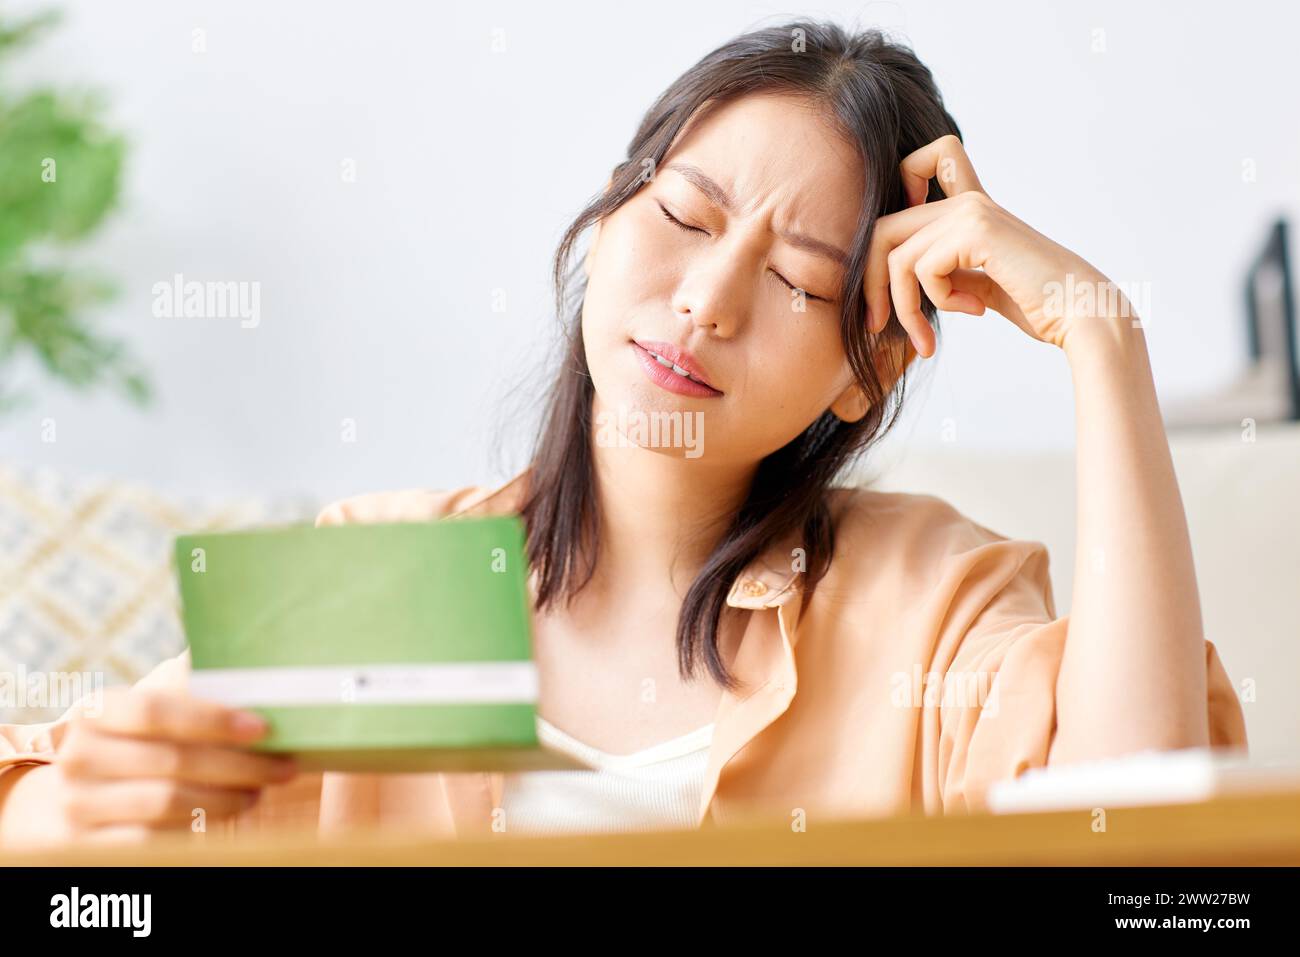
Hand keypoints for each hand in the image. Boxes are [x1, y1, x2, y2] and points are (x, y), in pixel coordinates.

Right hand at [15, 687, 296, 845]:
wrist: (85, 788)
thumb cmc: (141, 736)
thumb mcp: (155, 702)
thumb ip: (192, 680)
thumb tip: (252, 653)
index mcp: (96, 709)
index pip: (153, 710)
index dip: (210, 719)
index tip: (262, 728)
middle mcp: (78, 755)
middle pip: (172, 761)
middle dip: (238, 765)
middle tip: (283, 767)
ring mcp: (78, 803)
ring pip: (167, 803)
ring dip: (226, 798)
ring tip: (260, 790)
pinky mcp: (88, 844)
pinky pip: (155, 838)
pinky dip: (199, 827)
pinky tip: (229, 814)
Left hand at [864, 134, 1122, 356]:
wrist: (1080, 313)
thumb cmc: (1036, 304)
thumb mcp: (979, 283)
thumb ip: (946, 271)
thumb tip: (896, 279)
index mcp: (973, 208)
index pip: (931, 159)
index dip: (903, 183)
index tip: (899, 244)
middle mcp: (969, 200)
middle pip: (884, 227)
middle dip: (871, 283)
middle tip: (877, 324)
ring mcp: (972, 211)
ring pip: (896, 256)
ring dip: (903, 306)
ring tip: (925, 338)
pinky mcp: (976, 230)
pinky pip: (921, 268)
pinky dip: (937, 301)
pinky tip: (975, 311)